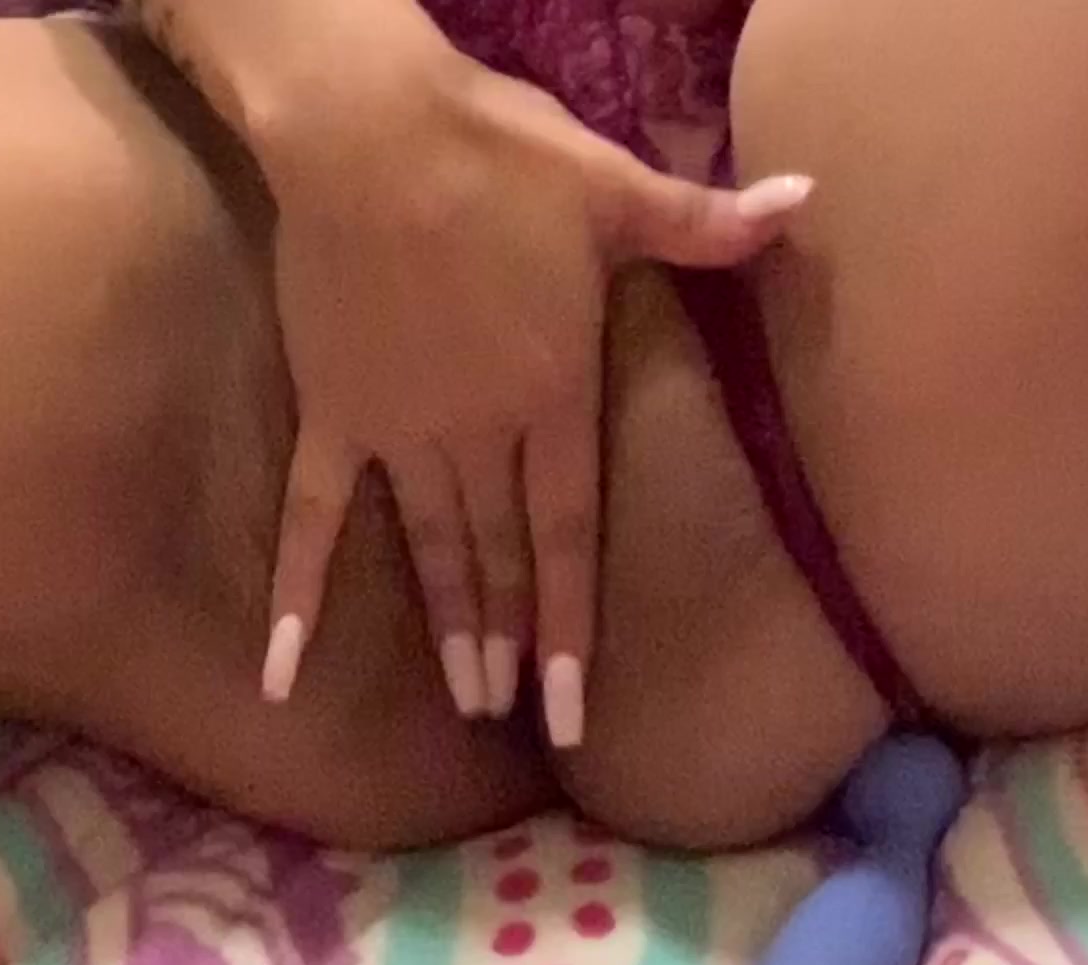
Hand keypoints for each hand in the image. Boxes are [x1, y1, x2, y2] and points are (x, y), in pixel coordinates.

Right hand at [251, 25, 810, 745]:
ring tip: (463, 700)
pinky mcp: (331, 412)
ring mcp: (399, 431)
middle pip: (501, 556)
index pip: (569, 535)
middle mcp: (479, 432)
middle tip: (511, 713)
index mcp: (553, 393)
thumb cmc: (497, 156)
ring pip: (431, 548)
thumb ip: (708, 220)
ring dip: (448, 626)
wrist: (366, 128)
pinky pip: (312, 516)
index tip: (570, 710)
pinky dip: (297, 591)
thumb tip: (806, 197)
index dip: (570, 627)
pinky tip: (280, 668)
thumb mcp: (616, 188)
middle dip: (510, 641)